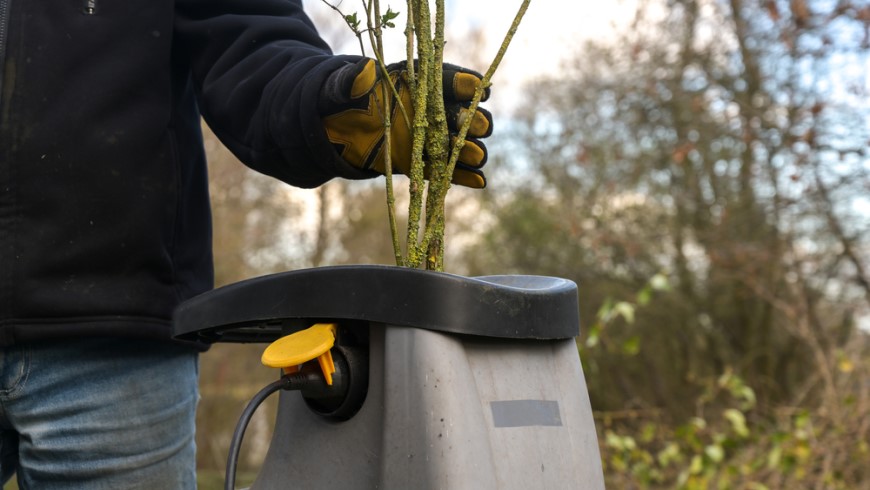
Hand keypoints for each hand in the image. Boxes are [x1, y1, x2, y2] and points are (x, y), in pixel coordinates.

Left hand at [318, 58, 492, 188]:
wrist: (334, 129)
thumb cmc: (341, 100)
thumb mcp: (343, 87)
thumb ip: (354, 79)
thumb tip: (365, 70)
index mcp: (417, 83)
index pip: (446, 80)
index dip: (464, 84)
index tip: (477, 88)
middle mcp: (429, 110)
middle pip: (462, 113)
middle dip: (472, 120)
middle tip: (475, 126)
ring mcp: (427, 138)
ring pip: (459, 144)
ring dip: (470, 149)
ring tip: (473, 155)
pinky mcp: (420, 163)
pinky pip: (445, 169)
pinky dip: (463, 176)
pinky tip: (478, 181)